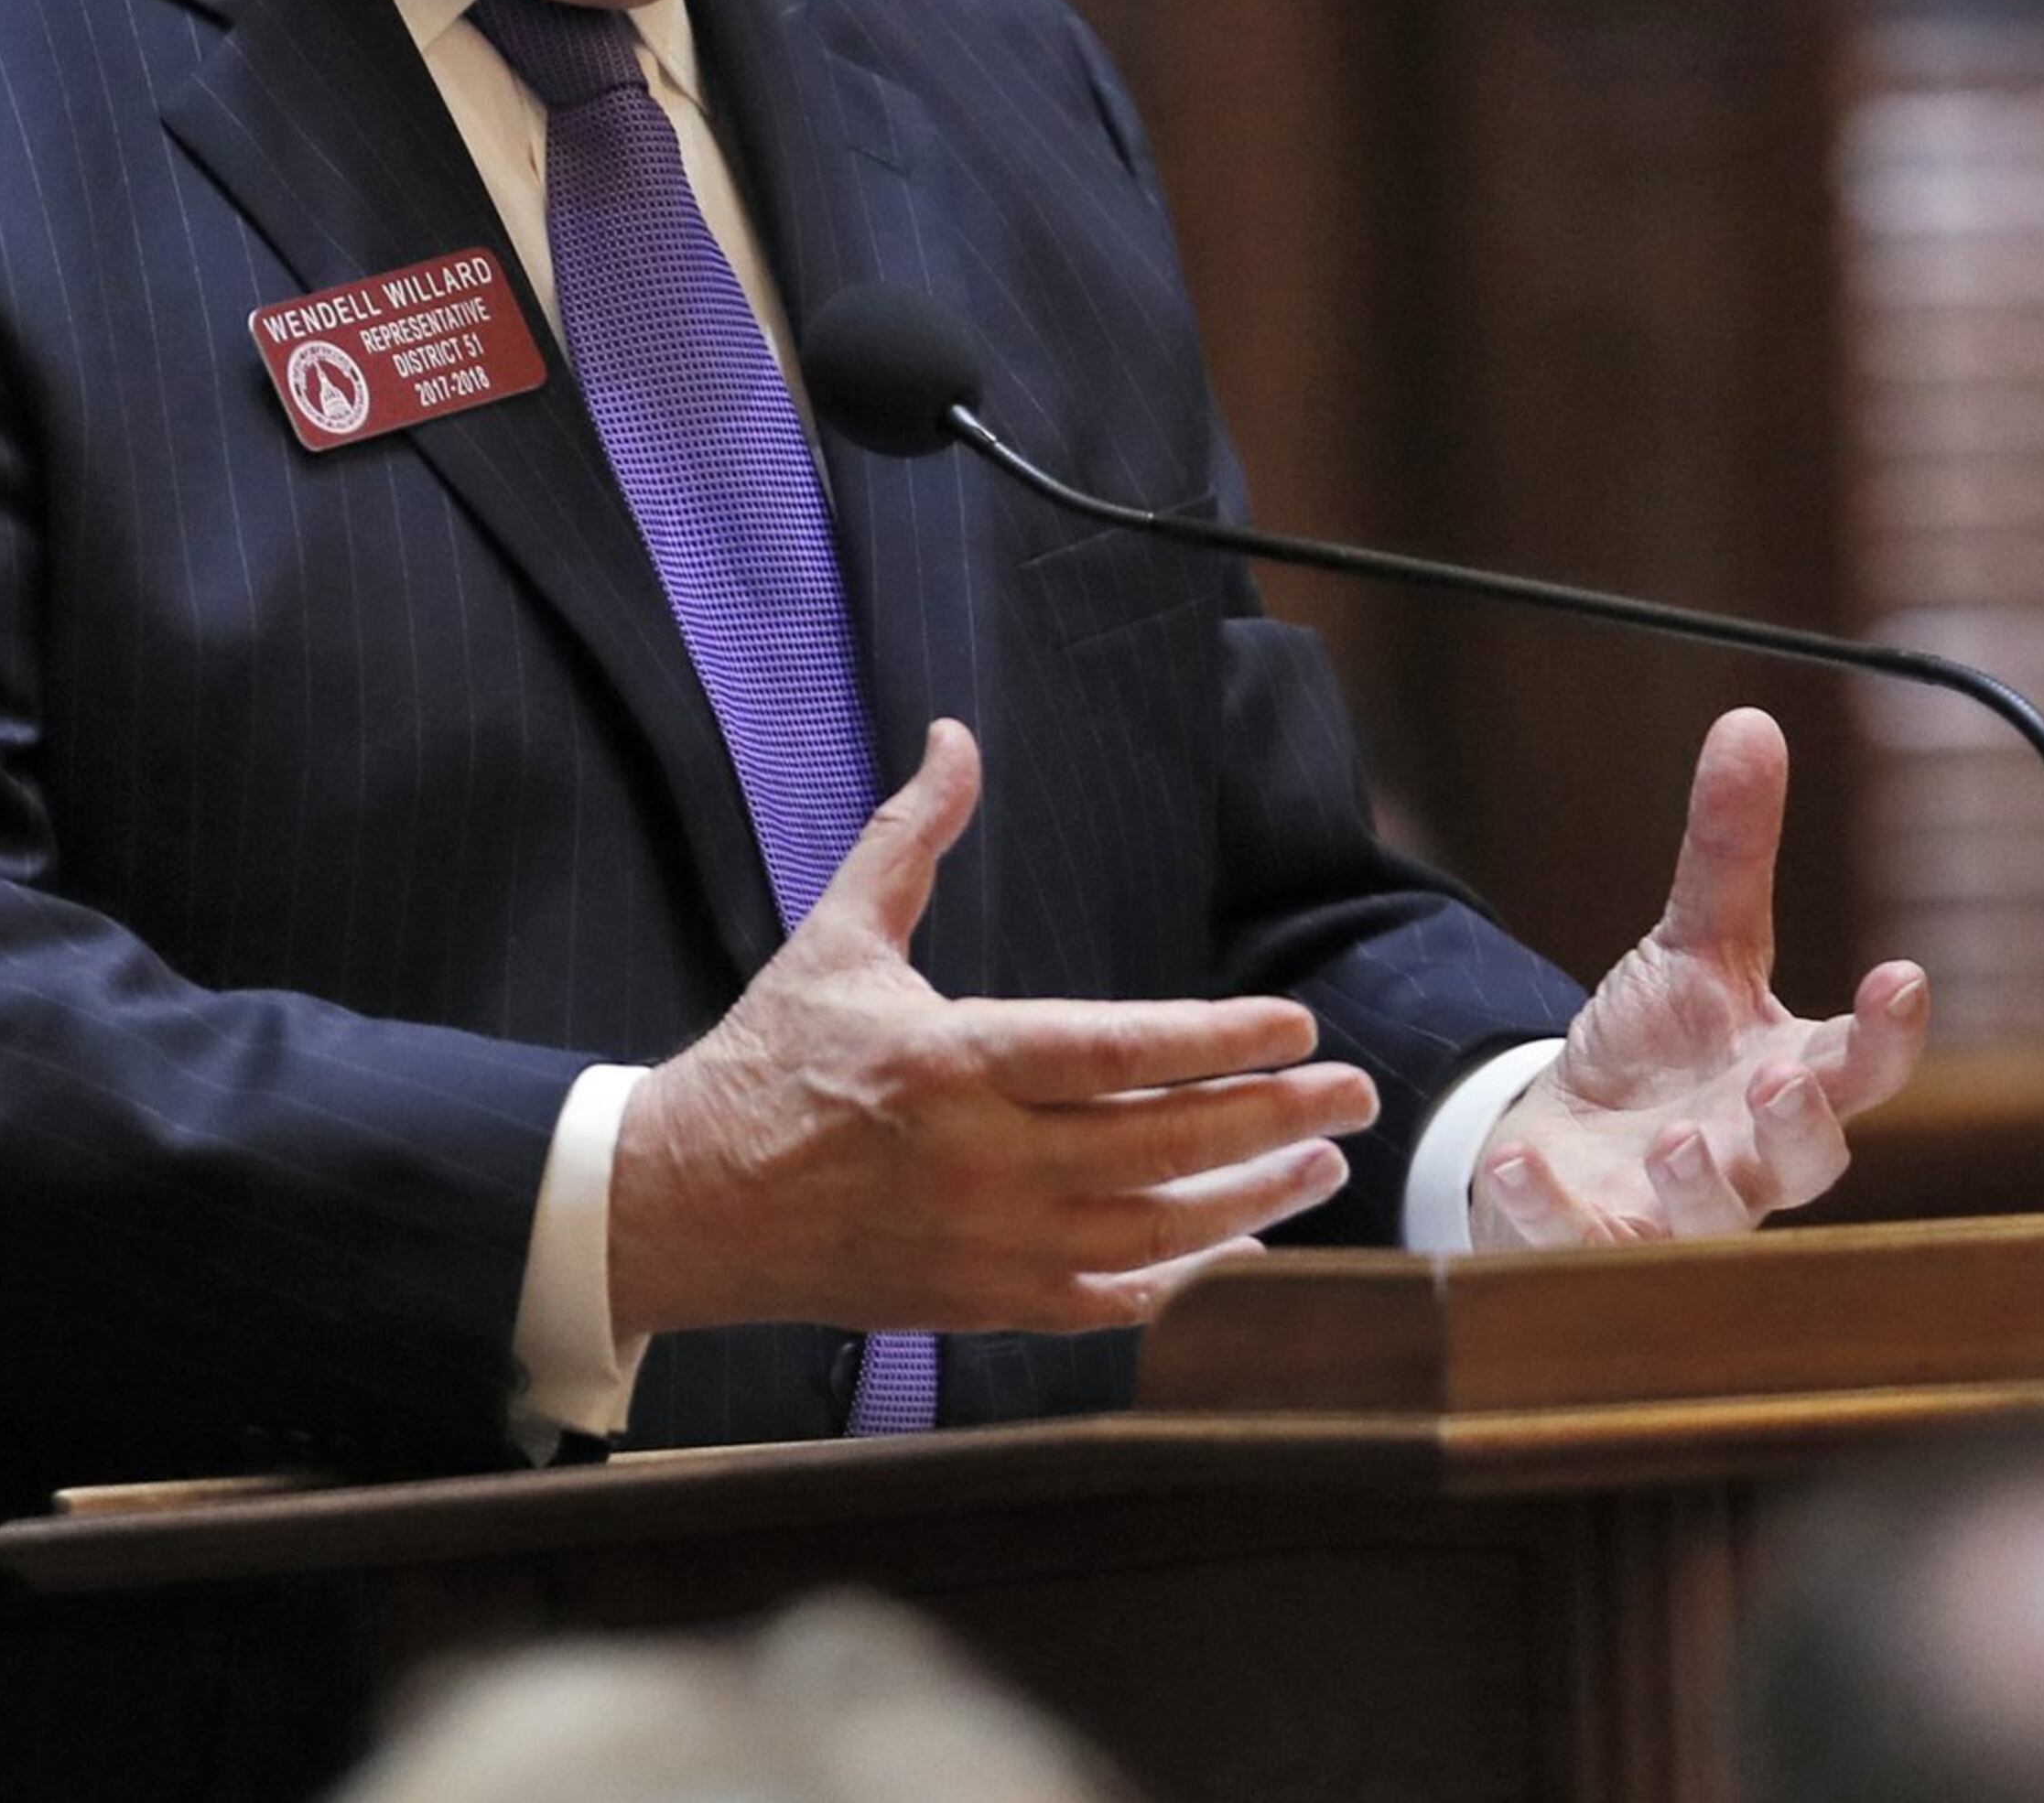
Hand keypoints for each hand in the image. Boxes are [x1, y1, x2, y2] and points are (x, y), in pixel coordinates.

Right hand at [609, 720, 1381, 1340]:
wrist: (689, 1204)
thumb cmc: (769, 1060)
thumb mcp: (835, 935)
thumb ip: (910, 837)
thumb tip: (954, 738)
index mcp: (950, 1061)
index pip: (1115, 1051)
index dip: (1217, 1040)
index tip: (1296, 1026)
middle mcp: (980, 1160)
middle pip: (1159, 1145)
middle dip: (1272, 1118)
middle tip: (1354, 1096)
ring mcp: (987, 1243)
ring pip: (1152, 1233)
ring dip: (1251, 1201)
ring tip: (1321, 1166)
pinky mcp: (982, 1302)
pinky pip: (1110, 1304)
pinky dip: (1188, 1284)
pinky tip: (1248, 1253)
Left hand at [1471, 706, 1927, 1249]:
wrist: (1570, 1142)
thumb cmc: (1657, 1053)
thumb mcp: (1692, 945)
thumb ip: (1728, 851)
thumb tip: (1751, 724)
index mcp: (1786, 1079)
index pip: (1862, 1065)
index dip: (1888, 1031)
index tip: (1902, 977)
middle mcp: (1747, 1157)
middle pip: (1806, 1161)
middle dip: (1802, 1125)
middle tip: (1786, 1082)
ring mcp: (1675, 1213)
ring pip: (1709, 1223)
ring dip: (1698, 1189)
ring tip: (1678, 1142)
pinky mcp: (1592, 1242)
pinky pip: (1575, 1240)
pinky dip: (1550, 1207)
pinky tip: (1521, 1160)